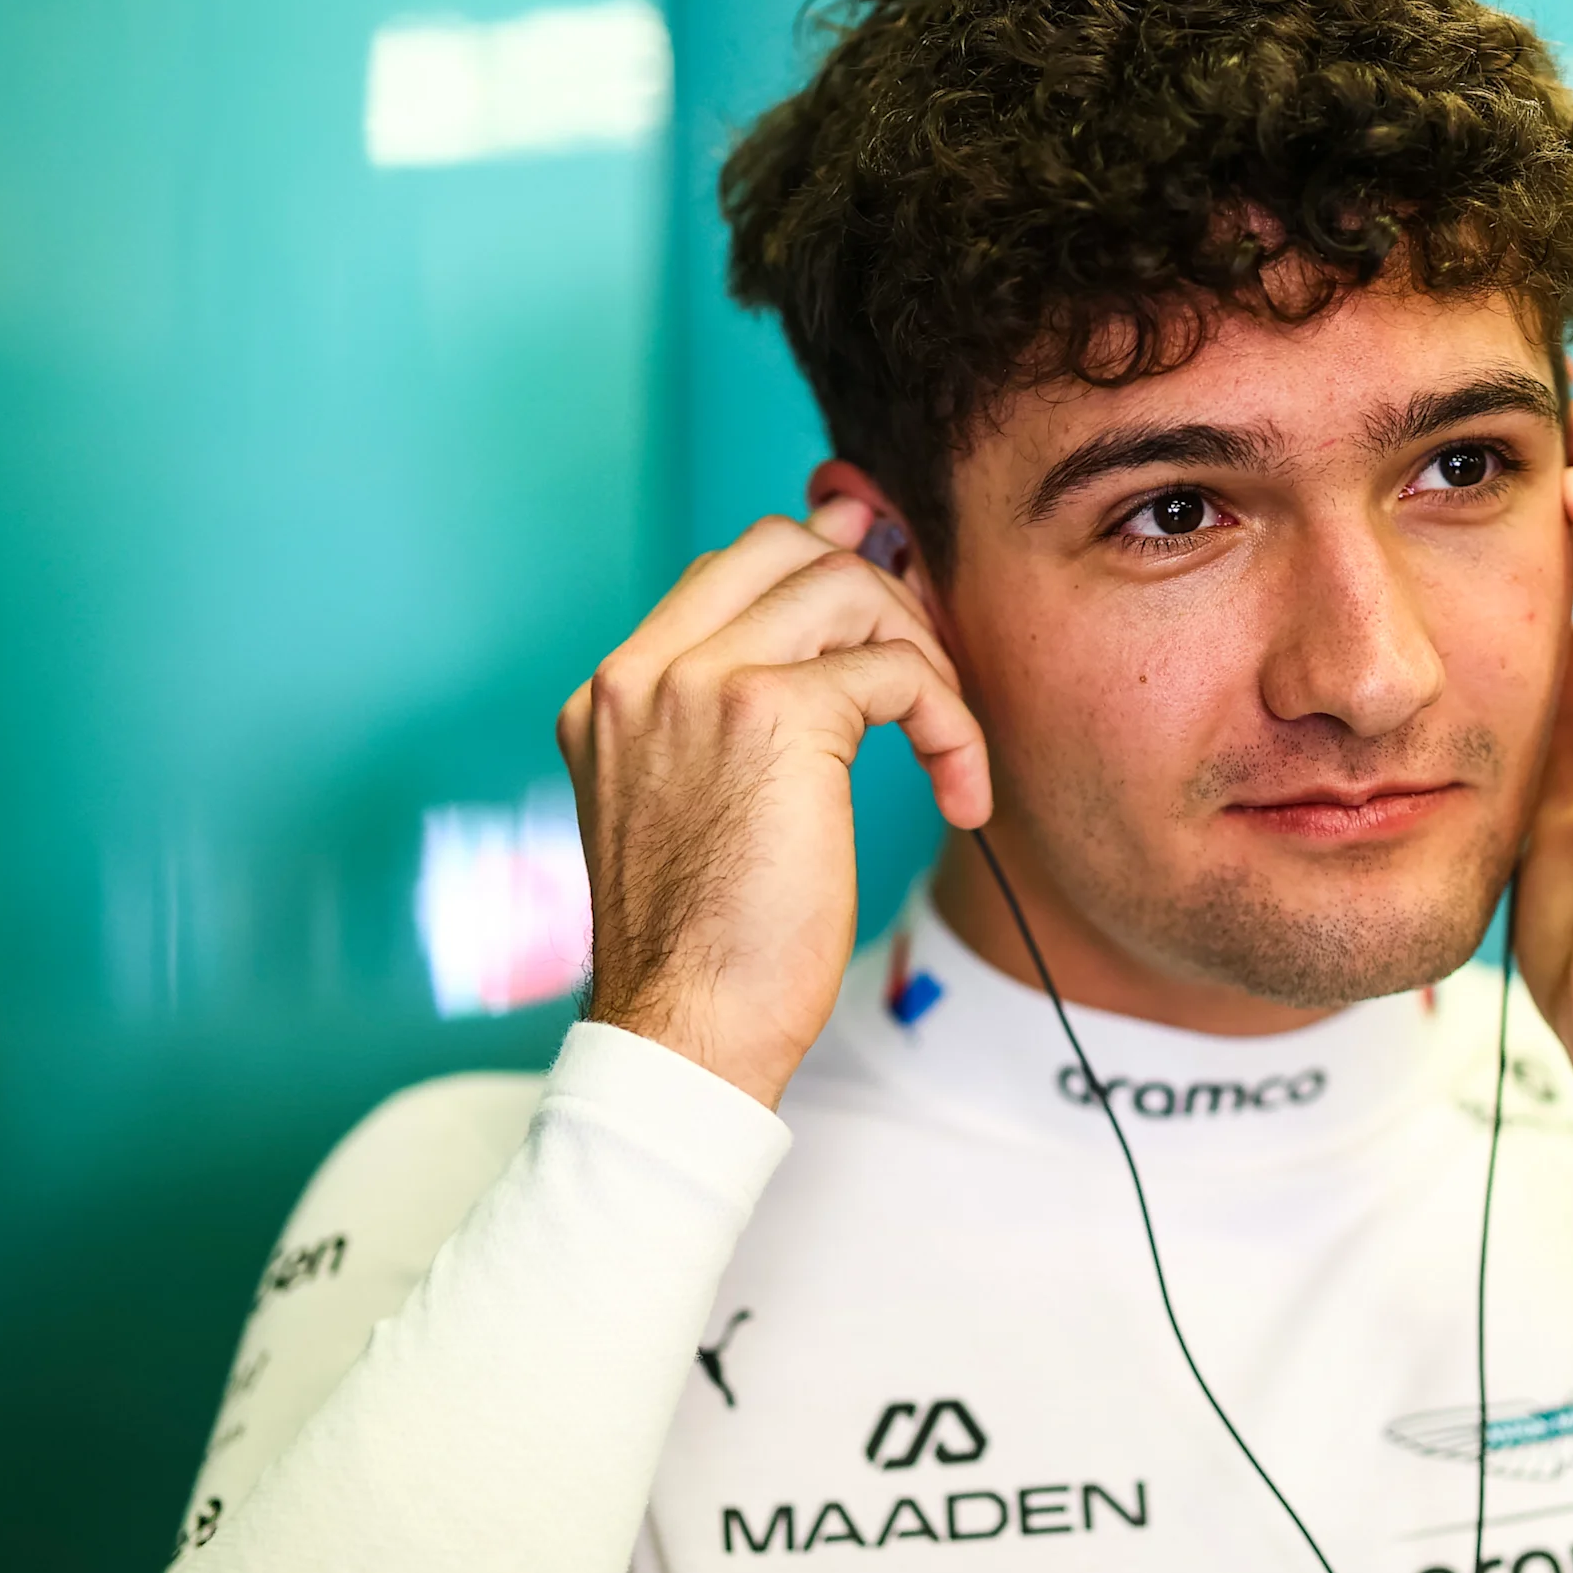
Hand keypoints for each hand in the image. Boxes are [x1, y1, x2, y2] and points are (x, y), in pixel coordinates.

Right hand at [557, 499, 990, 1106]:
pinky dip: (951, 724)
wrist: (684, 1029)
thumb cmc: (706, 951)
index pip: (725, 572)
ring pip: (846, 585)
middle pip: (782, 543)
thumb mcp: (696, 815)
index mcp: (613, 694)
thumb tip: (829, 664)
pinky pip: (898, 670)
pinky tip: (960, 792)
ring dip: (923, 656)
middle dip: (878, 594)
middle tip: (925, 679)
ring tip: (944, 744)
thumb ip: (730, 730)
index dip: (823, 583)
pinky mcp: (771, 713)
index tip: (888, 641)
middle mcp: (642, 672)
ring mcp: (698, 682)